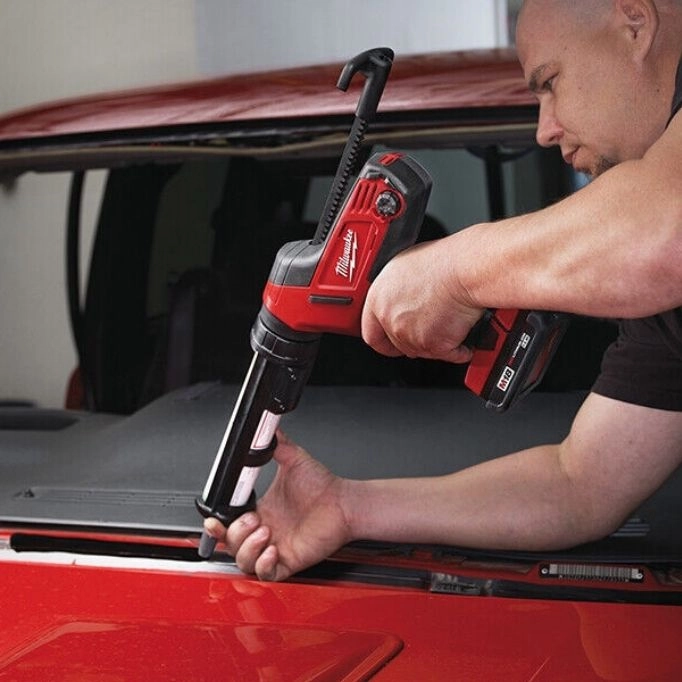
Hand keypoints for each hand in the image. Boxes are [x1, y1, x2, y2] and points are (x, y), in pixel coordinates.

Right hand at [203, 431, 351, 580]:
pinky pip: (267, 574)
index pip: (228, 525)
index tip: (214, 519)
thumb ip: (278, 444)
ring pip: (244, 561)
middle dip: (235, 534)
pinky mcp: (289, 561)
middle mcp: (265, 532)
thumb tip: (267, 428)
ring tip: (265, 531)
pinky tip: (273, 549)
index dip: (218, 526)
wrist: (343, 502)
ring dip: (248, 548)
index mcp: (260, 512)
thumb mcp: (293, 460)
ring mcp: (275, 548)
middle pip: (231, 545)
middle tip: (254, 519)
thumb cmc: (323, 486)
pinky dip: (264, 564)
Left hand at [361, 239, 482, 361]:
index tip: (390, 343)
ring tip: (449, 323)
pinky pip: (449, 355)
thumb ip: (395, 292)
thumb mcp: (404, 268)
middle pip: (399, 345)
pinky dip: (459, 348)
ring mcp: (412, 336)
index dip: (383, 341)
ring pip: (423, 351)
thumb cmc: (440, 262)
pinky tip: (464, 335)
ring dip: (436, 343)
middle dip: (414, 339)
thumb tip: (401, 299)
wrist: (463, 271)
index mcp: (378, 301)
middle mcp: (391, 321)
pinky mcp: (435, 346)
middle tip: (429, 327)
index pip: (371, 334)